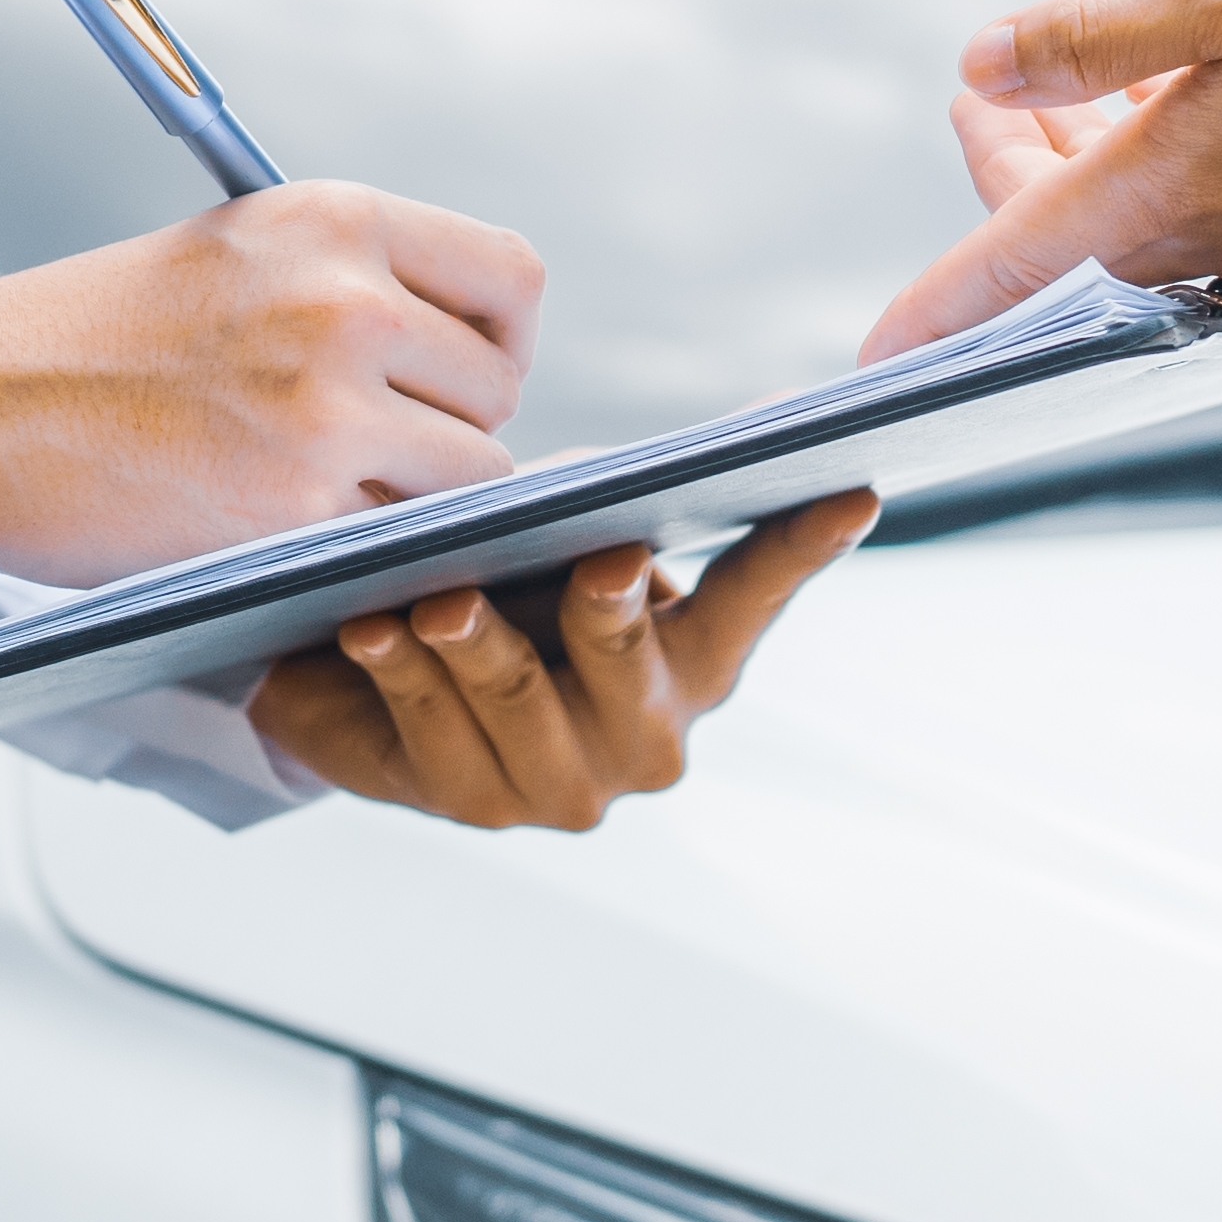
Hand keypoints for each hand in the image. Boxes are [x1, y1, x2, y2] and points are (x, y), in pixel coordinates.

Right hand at [0, 182, 543, 587]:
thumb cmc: (91, 334)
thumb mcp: (236, 250)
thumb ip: (354, 277)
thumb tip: (480, 349)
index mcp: (333, 218)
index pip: (513, 277)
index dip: (500, 337)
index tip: (460, 371)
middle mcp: (345, 301)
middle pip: (499, 386)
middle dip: (454, 426)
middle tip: (371, 442)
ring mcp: (326, 409)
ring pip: (471, 475)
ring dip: (416, 495)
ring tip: (321, 484)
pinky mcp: (295, 507)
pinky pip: (398, 538)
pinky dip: (358, 544)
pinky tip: (279, 519)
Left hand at [246, 495, 874, 831]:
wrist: (376, 668)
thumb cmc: (501, 580)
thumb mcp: (565, 528)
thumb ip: (624, 493)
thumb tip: (743, 418)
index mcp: (693, 662)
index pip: (753, 594)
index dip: (800, 546)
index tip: (850, 490)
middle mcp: (646, 739)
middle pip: (627, 660)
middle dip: (609, 613)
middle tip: (603, 563)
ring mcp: (560, 784)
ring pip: (514, 697)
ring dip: (473, 643)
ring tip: (441, 601)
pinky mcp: (468, 803)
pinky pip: (428, 725)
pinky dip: (399, 670)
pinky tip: (370, 630)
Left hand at [859, 0, 1221, 354]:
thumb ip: (1092, 31)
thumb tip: (981, 63)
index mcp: (1175, 191)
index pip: (1015, 269)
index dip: (935, 312)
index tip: (868, 368)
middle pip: (1072, 229)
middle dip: (1008, 165)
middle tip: (976, 101)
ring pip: (1149, 193)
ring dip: (1092, 126)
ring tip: (1061, 61)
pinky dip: (1178, 112)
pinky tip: (1187, 45)